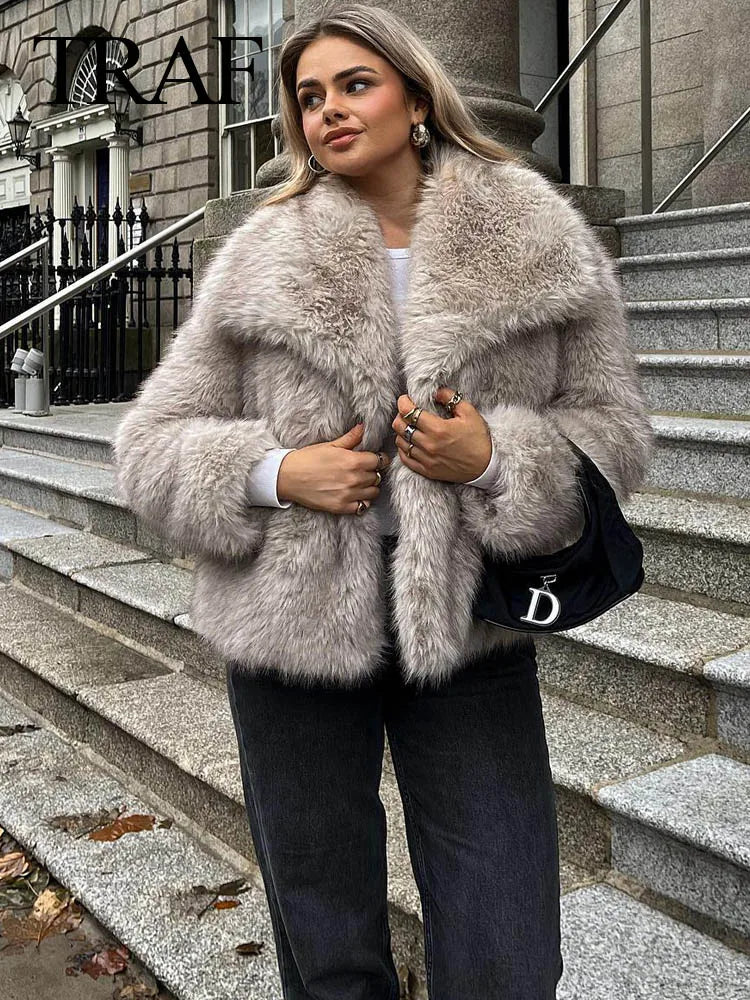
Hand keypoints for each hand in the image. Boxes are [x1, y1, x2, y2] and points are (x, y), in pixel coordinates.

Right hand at [276, 423, 390, 513]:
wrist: (287, 477)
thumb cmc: (307, 459)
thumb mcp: (330, 445)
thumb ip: (350, 438)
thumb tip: (363, 427)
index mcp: (353, 461)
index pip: (380, 461)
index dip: (378, 459)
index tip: (373, 459)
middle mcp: (354, 479)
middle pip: (377, 476)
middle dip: (372, 472)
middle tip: (362, 470)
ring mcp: (348, 494)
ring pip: (373, 492)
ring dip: (368, 487)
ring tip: (358, 482)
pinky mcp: (341, 507)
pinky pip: (362, 507)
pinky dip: (361, 501)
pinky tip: (353, 494)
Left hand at [392, 388, 492, 482]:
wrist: (486, 466)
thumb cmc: (479, 439)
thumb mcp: (469, 413)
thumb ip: (451, 398)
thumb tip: (436, 392)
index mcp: (438, 429)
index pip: (409, 412)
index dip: (403, 402)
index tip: (405, 399)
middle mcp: (429, 445)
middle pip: (400, 427)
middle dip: (400, 415)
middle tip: (407, 412)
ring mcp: (426, 459)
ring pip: (401, 442)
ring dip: (401, 432)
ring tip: (409, 427)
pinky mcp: (427, 470)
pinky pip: (405, 459)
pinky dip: (403, 448)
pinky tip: (409, 442)